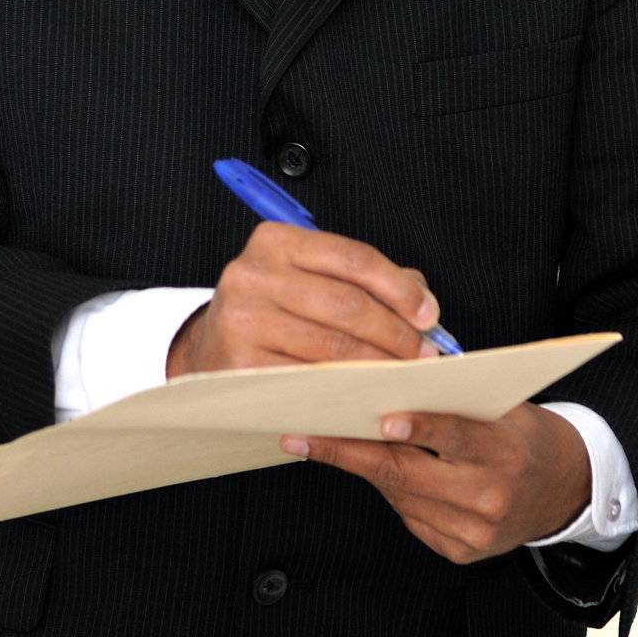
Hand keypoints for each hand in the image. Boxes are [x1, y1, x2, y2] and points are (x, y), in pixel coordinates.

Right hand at [165, 220, 441, 377]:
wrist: (210, 349)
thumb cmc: (273, 311)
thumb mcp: (310, 278)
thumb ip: (367, 281)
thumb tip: (423, 301)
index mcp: (275, 241)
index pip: (352, 258)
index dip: (398, 288)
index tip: (427, 314)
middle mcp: (253, 274)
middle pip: (347, 305)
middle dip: (396, 334)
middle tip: (424, 354)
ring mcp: (243, 321)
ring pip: (332, 348)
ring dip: (380, 367)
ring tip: (405, 376)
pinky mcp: (241, 366)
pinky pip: (310, 382)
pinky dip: (348, 392)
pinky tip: (369, 395)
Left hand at [278, 401, 591, 565]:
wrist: (561, 487)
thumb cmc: (519, 431)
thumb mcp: (500, 403)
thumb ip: (453, 393)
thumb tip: (391, 372)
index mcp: (502, 449)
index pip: (453, 434)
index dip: (416, 426)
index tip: (377, 416)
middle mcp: (488, 494)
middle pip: (408, 473)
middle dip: (350, 452)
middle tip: (304, 435)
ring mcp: (475, 530)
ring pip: (402, 496)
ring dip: (363, 468)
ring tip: (324, 441)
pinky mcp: (463, 552)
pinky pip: (411, 518)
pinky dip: (393, 492)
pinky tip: (379, 470)